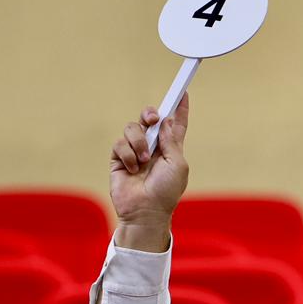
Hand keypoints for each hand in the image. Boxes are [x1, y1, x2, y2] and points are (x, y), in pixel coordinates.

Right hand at [109, 95, 188, 251]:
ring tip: (143, 161)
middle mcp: (153, 147)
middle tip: (153, 119)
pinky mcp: (119, 159)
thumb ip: (172, 141)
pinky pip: (120, 143)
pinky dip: (127, 154)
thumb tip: (167, 120)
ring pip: (132, 128)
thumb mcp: (177, 165)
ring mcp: (135, 151)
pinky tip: (132, 168)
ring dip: (138, 142)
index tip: (183, 93)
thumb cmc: (166, 192)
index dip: (180, 109)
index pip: (176, 124)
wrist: (145, 211)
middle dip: (150, 113)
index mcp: (171, 148)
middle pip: (150, 119)